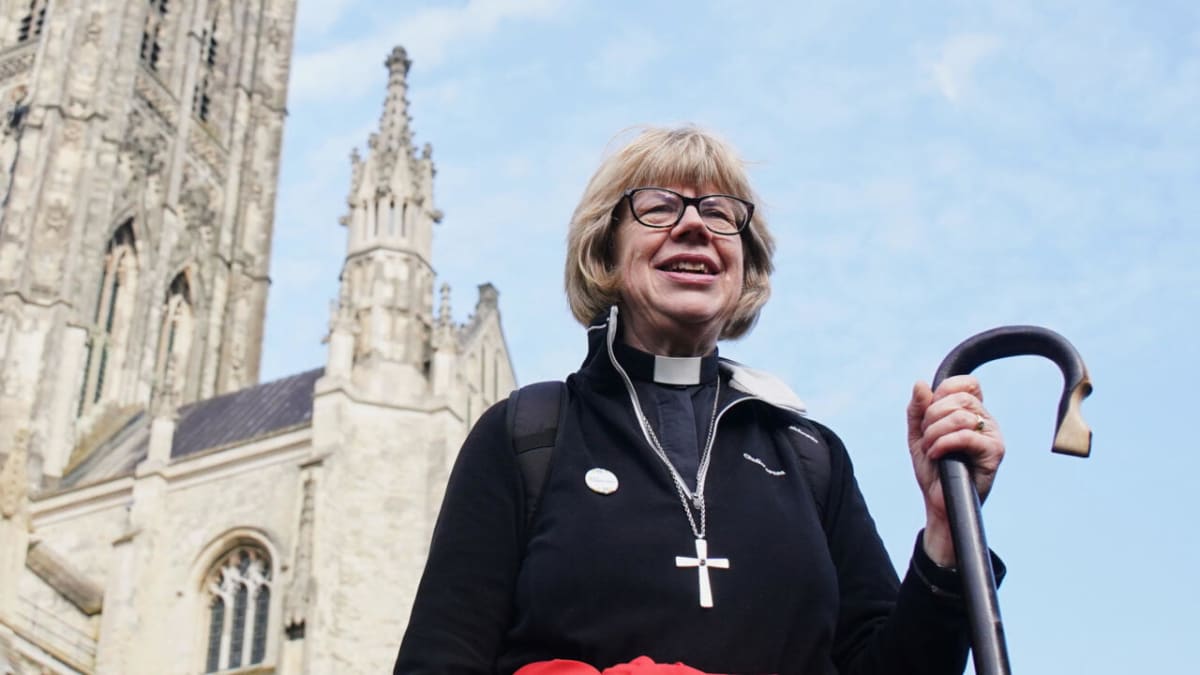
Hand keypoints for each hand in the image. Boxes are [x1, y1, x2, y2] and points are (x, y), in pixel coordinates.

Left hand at [906, 375, 1004, 566]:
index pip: (967, 383)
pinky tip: (936, 455)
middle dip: (932, 417)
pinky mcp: (994, 452)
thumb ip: (918, 410)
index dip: (945, 391)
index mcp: (971, 412)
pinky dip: (943, 443)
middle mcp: (985, 421)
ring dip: (935, 433)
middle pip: (959, 398)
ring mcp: (992, 435)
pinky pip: (966, 436)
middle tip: (926, 438)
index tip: (930, 413)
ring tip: (930, 450)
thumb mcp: (918, 435)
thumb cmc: (932, 469)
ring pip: (961, 416)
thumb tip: (920, 384)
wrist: (939, 502)